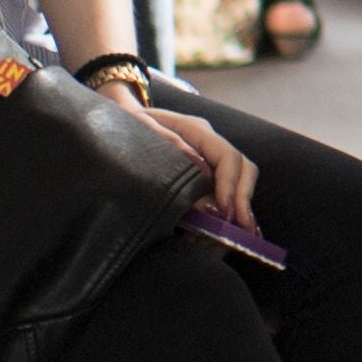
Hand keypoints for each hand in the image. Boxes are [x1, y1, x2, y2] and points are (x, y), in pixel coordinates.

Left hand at [140, 101, 261, 226]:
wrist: (118, 125)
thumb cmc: (129, 126)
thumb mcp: (144, 130)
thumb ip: (171, 147)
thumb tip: (202, 177)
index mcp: (198, 131)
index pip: (228, 156)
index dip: (230, 185)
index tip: (224, 210)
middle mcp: (209, 146)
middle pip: (243, 169)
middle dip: (243, 199)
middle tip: (238, 227)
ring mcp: (208, 161)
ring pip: (239, 183)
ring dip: (238, 209)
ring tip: (234, 235)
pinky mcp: (201, 177)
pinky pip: (224, 193)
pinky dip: (228, 213)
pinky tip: (226, 233)